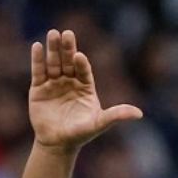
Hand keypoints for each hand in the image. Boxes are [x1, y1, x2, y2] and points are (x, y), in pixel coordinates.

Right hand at [28, 29, 142, 151]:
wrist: (57, 144)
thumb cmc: (80, 134)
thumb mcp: (99, 124)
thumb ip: (117, 115)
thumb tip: (139, 114)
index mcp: (85, 86)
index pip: (84, 70)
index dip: (81, 63)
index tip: (80, 56)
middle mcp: (70, 81)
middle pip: (69, 61)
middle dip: (67, 48)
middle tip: (66, 33)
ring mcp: (54, 83)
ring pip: (54, 63)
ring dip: (53, 49)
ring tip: (52, 33)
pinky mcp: (38, 88)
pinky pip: (38, 71)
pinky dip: (37, 59)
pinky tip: (37, 46)